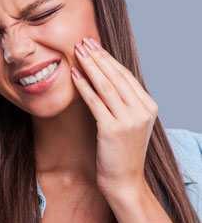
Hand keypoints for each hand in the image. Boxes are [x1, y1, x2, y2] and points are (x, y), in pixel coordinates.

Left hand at [71, 37, 157, 198]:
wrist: (124, 180)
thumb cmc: (123, 150)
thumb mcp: (131, 121)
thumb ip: (124, 100)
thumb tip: (106, 77)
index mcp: (148, 105)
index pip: (125, 75)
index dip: (108, 58)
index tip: (94, 45)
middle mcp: (142, 110)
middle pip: (116, 76)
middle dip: (97, 56)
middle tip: (83, 42)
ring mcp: (129, 119)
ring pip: (105, 85)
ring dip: (89, 66)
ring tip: (77, 51)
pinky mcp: (113, 129)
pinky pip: (95, 101)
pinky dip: (83, 86)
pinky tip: (74, 74)